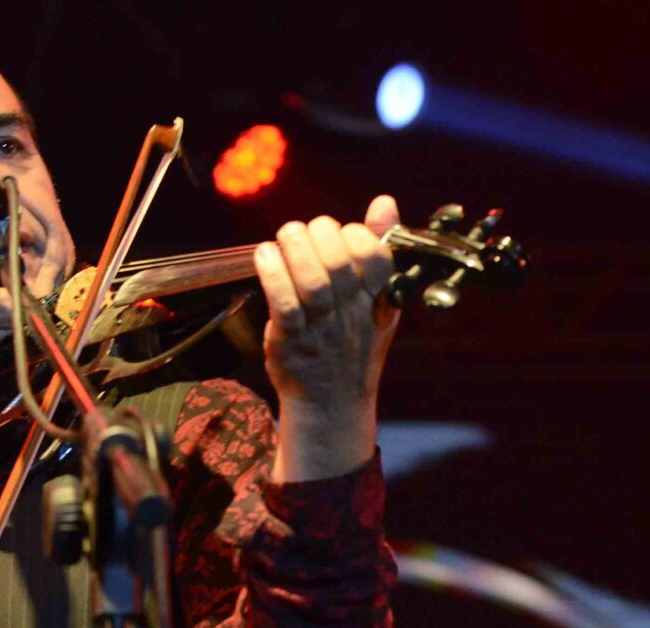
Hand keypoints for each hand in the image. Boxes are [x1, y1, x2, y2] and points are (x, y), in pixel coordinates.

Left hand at [253, 195, 402, 480]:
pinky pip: (283, 302)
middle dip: (316, 233)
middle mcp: (351, 312)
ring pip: (311, 279)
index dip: (354, 234)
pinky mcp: (291, 339)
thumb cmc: (351, 344)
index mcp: (376, 299)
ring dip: (293, 247)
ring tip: (283, 239)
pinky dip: (271, 272)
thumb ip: (379, 250)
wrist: (331, 403)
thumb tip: (384, 203)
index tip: (340, 237)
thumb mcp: (378, 301)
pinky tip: (265, 256)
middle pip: (338, 259)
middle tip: (302, 234)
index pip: (375, 254)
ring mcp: (321, 327)